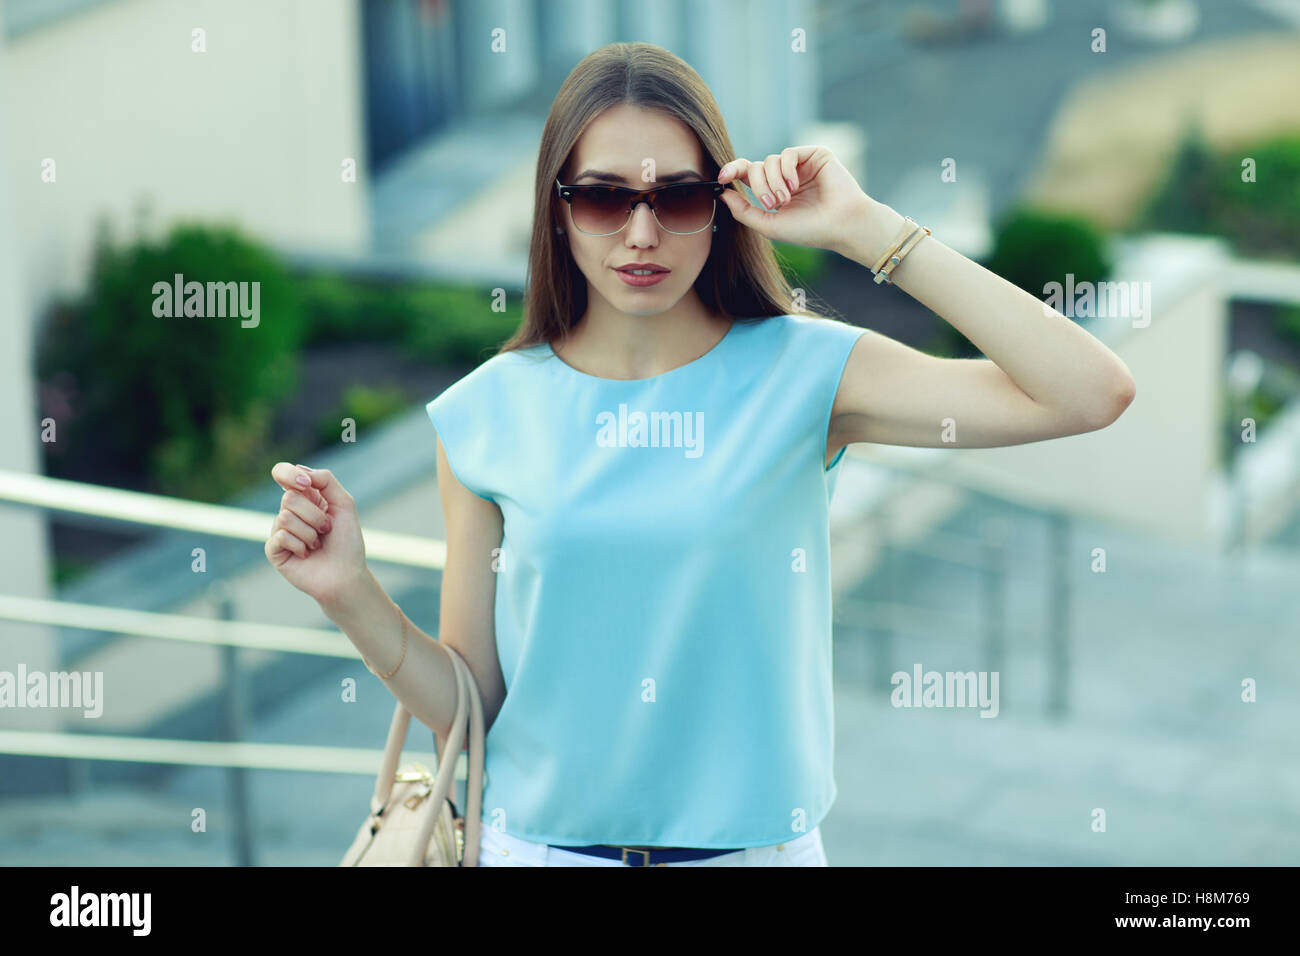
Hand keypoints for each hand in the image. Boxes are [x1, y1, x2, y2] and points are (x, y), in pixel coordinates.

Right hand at [265, 462, 367, 606]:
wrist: (346, 575)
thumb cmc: (347, 541)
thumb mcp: (344, 504)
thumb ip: (326, 480)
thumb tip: (300, 470)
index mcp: (305, 497)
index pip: (283, 473)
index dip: (288, 474)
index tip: (305, 483)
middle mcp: (289, 511)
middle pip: (289, 497)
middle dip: (315, 515)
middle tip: (326, 529)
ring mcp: (279, 531)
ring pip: (285, 517)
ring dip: (310, 532)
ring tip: (317, 543)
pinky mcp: (274, 550)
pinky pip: (281, 536)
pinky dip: (301, 545)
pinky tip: (307, 555)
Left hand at [717, 145, 872, 253]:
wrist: (840, 226)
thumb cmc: (809, 230)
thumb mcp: (768, 225)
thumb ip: (743, 211)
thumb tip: (722, 193)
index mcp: (774, 192)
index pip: (748, 174)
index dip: (732, 171)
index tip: (721, 178)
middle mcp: (786, 176)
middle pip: (755, 167)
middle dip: (758, 186)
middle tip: (772, 204)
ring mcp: (800, 165)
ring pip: (769, 160)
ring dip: (773, 182)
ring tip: (787, 199)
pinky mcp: (815, 155)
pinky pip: (788, 154)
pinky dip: (786, 170)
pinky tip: (795, 186)